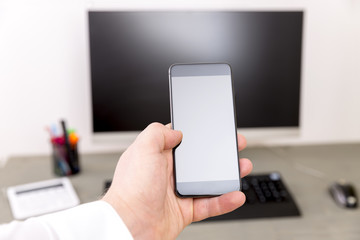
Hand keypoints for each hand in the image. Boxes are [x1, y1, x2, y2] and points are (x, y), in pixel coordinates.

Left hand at [103, 123, 252, 238]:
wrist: (128, 226)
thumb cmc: (131, 190)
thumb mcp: (142, 149)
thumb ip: (158, 133)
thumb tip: (176, 131)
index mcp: (158, 156)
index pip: (182, 141)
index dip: (199, 134)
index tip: (214, 129)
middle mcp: (168, 173)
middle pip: (200, 160)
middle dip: (219, 153)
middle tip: (234, 145)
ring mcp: (177, 192)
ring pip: (208, 182)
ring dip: (227, 176)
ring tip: (242, 167)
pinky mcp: (184, 211)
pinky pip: (209, 205)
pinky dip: (224, 201)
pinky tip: (235, 195)